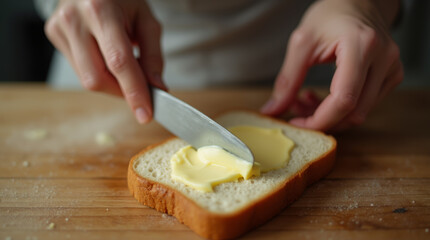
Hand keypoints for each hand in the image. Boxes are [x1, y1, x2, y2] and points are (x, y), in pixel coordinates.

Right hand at [45, 0, 165, 123]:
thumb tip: (157, 88)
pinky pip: (80, 70)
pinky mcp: (54, 35)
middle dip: (122, 91)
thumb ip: (153, 56)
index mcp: (101, 10)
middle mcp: (75, 19)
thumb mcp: (147, 20)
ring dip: (111, 83)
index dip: (133, 91)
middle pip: (98, 78)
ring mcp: (60, 28)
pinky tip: (105, 55)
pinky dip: (99, 72)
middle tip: (139, 87)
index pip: (118, 62)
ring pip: (88, 79)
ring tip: (122, 65)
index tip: (145, 114)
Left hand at [261, 0, 402, 131]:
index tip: (296, 124)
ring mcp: (392, 68)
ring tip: (306, 100)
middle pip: (354, 112)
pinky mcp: (392, 75)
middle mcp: (384, 59)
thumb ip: (287, 80)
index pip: (344, 99)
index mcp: (361, 46)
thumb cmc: (330, 15)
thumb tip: (272, 110)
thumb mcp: (301, 42)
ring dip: (330, 116)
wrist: (357, 1)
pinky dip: (342, 109)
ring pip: (360, 113)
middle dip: (322, 120)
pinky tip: (325, 97)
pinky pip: (366, 105)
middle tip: (296, 111)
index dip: (319, 120)